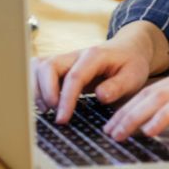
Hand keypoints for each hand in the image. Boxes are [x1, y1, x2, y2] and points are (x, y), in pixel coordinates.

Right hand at [31, 22, 166, 123]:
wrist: (129, 50)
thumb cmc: (131, 64)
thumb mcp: (133, 76)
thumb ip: (118, 86)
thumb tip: (100, 96)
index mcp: (94, 56)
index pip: (74, 76)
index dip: (65, 99)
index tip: (62, 118)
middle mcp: (76, 54)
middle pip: (48, 66)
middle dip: (45, 92)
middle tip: (54, 113)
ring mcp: (66, 59)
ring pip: (38, 66)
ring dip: (36, 88)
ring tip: (46, 109)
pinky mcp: (60, 66)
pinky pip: (39, 71)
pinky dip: (35, 86)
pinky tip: (44, 103)